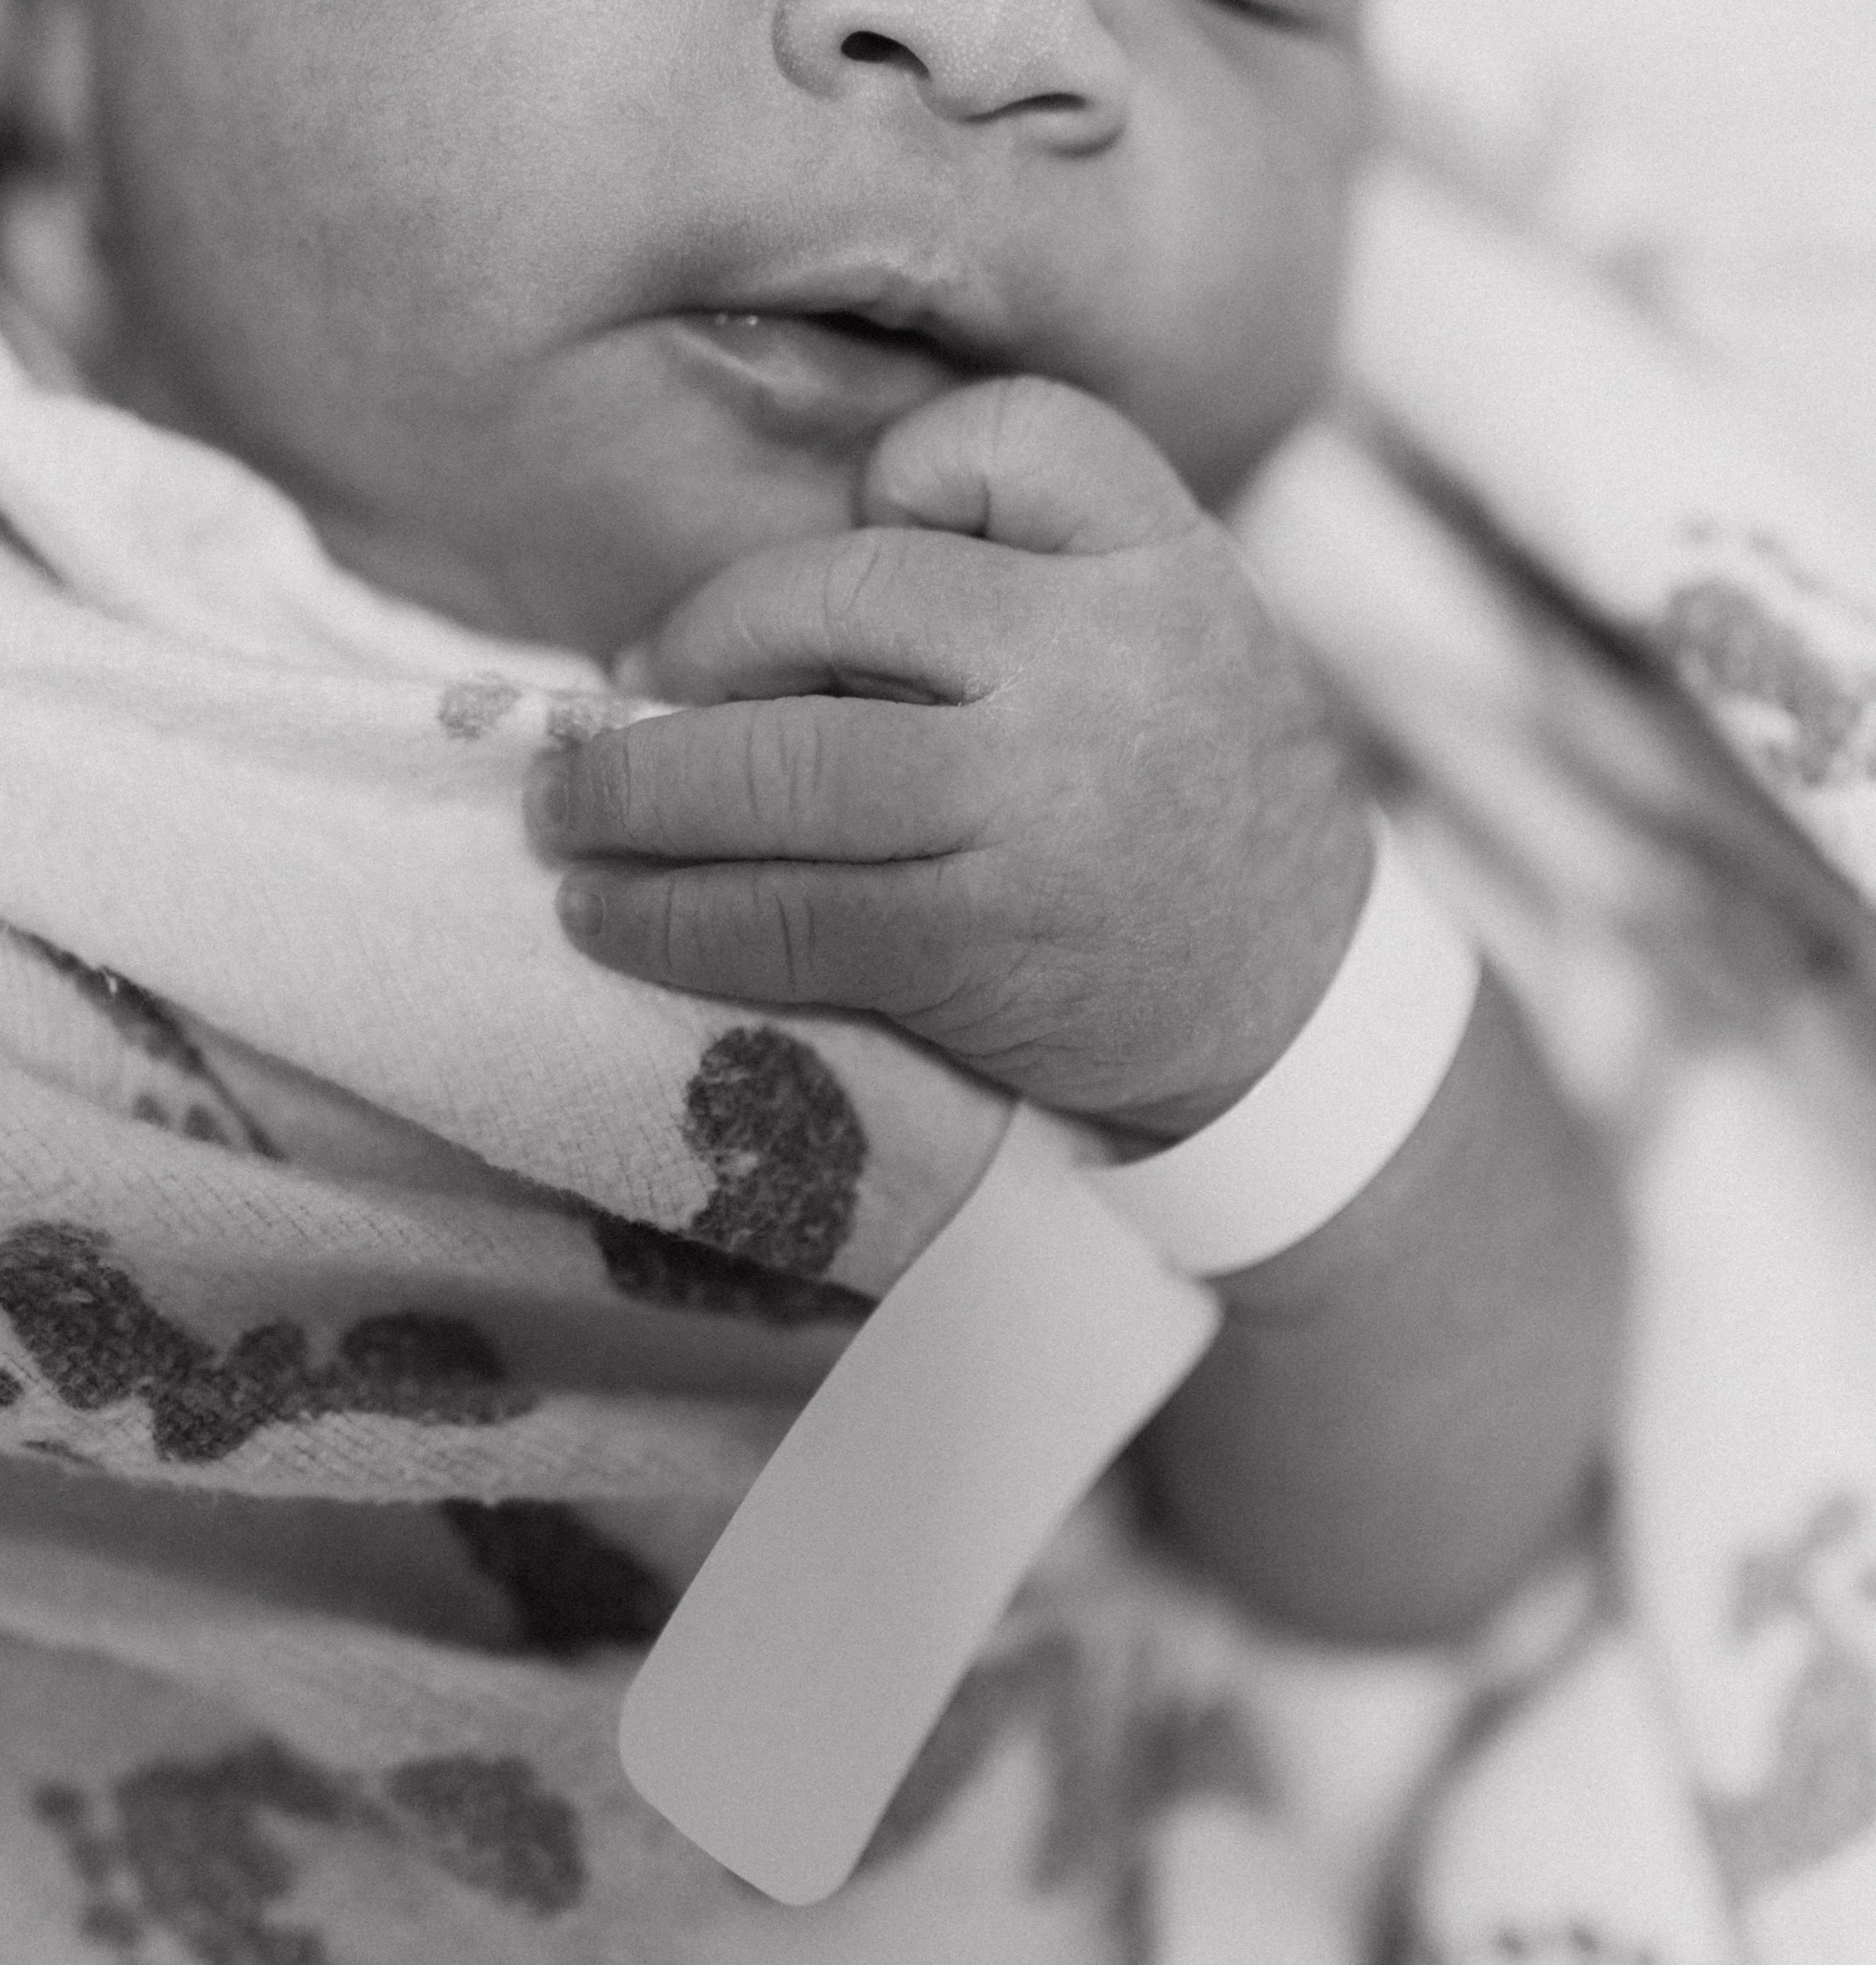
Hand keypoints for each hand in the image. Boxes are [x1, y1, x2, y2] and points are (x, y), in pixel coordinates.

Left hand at [532, 376, 1370, 1139]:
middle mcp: (1086, 663)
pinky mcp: (974, 942)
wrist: (1292, 992)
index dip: (868, 492)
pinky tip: (609, 916)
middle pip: (827, 605)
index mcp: (1142, 555)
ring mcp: (1025, 807)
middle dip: (683, 662)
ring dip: (635, 799)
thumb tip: (797, 560)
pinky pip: (784, 917)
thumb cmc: (1193, 785)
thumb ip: (1032, 538)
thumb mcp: (1169, 610)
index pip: (976, 445)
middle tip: (602, 713)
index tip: (806, 585)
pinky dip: (671, 919)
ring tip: (565, 817)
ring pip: (779, 773)